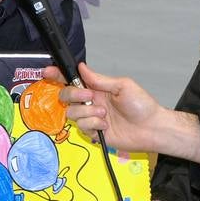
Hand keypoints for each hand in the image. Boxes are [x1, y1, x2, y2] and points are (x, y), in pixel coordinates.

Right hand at [45, 62, 199, 161]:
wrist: (151, 128)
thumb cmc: (141, 105)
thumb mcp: (122, 86)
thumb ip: (99, 80)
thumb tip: (82, 67)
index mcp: (97, 88)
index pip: (73, 80)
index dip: (58, 76)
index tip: (48, 72)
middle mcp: (91, 102)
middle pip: (66, 97)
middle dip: (74, 96)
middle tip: (90, 97)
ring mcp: (91, 118)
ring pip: (72, 113)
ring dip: (87, 113)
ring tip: (105, 115)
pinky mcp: (94, 133)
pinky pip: (82, 128)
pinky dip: (93, 125)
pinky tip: (106, 126)